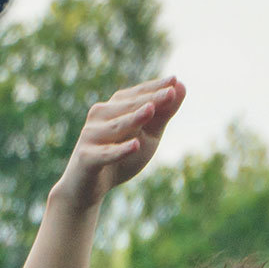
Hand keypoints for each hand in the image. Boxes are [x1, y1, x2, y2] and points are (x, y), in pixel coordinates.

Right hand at [50, 76, 184, 210]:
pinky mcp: (86, 158)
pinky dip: (120, 150)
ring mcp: (90, 137)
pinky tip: (135, 145)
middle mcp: (99, 117)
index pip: (137, 95)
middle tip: (170, 93)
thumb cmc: (120, 157)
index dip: (155, 88)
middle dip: (149, 100)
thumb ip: (164, 113)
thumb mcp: (148, 134)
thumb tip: (182, 86)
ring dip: (133, 119)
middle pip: (128, 107)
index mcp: (114, 108)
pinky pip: (106, 153)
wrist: (86, 187)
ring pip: (116, 127)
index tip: (174, 80)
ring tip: (151, 110)